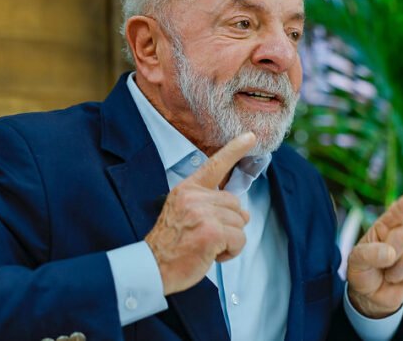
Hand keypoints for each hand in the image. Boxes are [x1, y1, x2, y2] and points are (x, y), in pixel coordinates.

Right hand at [145, 132, 256, 295]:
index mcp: (187, 189)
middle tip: (208, 237)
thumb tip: (244, 213)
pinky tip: (212, 255)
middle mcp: (195, 197)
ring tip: (207, 247)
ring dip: (230, 240)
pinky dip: (231, 251)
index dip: (235, 150)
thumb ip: (209, 205)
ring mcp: (203, 213)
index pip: (214, 164)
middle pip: (235, 203)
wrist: (152, 266)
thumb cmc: (170, 244)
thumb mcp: (184, 213)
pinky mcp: (212, 232)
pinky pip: (239, 239)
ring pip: (239, 222)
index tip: (250, 136)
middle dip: (229, 223)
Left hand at [347, 193, 402, 317]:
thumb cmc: (363, 271)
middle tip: (381, 261)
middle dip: (391, 250)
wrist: (370, 294)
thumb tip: (390, 253)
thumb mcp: (356, 260)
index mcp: (385, 226)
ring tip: (387, 273)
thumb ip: (368, 254)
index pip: (396, 213)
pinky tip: (397, 279)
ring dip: (395, 269)